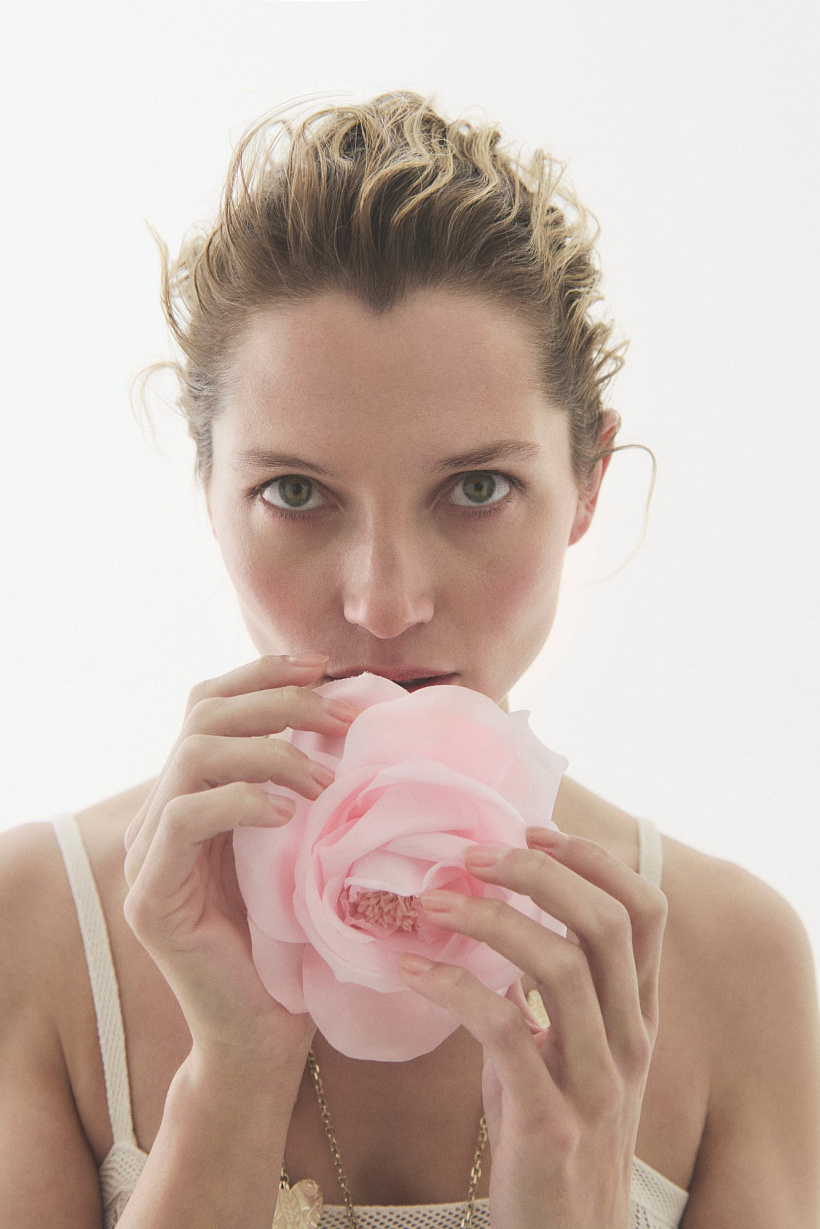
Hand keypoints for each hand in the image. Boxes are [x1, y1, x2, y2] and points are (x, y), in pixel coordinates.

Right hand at [122, 653, 359, 1066]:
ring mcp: (149, 854)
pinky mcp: (151, 896)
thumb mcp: (306, 843)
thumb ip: (307, 786)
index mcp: (194, 795)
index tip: (325, 668)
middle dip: (279, 702)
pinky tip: (289, 812)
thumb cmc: (299, 937)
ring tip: (323, 777)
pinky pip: (184, 818)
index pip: (210, 705)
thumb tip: (357, 716)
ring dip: (268, 750)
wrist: (265, 1032)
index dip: (262, 674)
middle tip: (343, 718)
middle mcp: (162, 814)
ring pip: (192, 754)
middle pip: (202, 715)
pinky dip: (241, 800)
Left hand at [397, 828, 667, 1228]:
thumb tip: (496, 918)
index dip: (593, 859)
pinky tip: (411, 967)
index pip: (645, 911)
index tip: (533, 830)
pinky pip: (503, 1029)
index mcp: (637, 1015)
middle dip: (539, 872)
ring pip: (562, 966)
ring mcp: (595, 1081)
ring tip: (432, 901)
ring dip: (490, 920)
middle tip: (471, 854)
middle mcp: (629, 1040)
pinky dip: (453, 986)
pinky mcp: (549, 1120)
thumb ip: (551, 992)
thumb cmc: (555, 1133)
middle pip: (606, 924)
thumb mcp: (571, 1053)